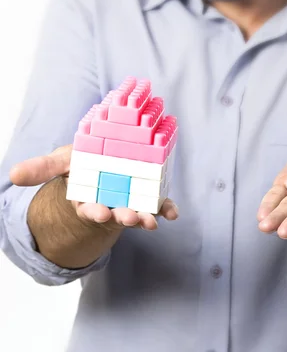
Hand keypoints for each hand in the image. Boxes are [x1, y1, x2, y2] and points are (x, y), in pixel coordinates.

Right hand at [10, 145, 177, 230]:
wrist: (104, 162)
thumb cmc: (82, 164)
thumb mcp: (62, 161)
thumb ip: (43, 167)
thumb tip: (13, 174)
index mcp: (88, 198)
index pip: (89, 208)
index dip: (93, 211)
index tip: (98, 212)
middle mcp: (110, 203)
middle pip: (116, 213)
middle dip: (123, 217)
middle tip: (130, 217)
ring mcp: (130, 201)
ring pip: (138, 212)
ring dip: (145, 217)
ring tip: (152, 221)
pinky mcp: (147, 196)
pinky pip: (158, 204)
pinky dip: (166, 209)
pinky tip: (173, 213)